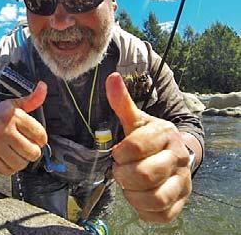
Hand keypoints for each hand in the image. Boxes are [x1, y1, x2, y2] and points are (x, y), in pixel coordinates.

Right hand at [0, 81, 47, 175]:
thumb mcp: (15, 104)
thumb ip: (33, 99)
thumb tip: (43, 86)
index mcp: (14, 115)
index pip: (40, 134)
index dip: (42, 139)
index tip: (38, 139)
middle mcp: (5, 129)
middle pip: (32, 152)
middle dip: (34, 151)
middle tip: (29, 147)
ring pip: (20, 163)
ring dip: (23, 161)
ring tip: (20, 154)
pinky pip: (7, 170)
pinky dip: (11, 168)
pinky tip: (11, 159)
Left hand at [106, 72, 191, 222]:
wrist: (174, 153)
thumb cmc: (149, 136)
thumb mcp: (135, 119)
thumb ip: (122, 102)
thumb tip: (111, 78)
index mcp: (165, 133)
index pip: (135, 146)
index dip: (120, 153)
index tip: (117, 153)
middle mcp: (178, 158)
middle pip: (144, 174)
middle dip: (123, 174)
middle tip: (120, 170)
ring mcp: (182, 182)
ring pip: (155, 198)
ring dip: (132, 194)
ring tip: (128, 184)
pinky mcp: (180, 202)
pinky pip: (161, 215)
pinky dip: (143, 209)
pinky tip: (138, 196)